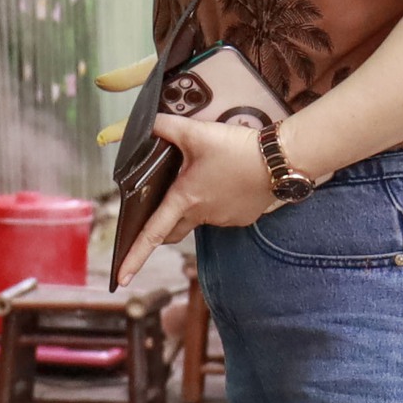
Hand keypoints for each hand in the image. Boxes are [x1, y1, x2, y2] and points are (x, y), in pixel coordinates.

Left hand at [114, 113, 278, 281]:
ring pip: (198, 218)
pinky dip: (216, 202)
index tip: (121, 278)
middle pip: (172, 230)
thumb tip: (139, 124)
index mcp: (185, 199)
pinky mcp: (241, 218)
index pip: (152, 234)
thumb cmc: (237, 149)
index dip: (134, 256)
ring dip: (193, 206)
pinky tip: (224, 182)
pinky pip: (221, 214)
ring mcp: (224, 219)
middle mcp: (203, 215)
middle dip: (160, 229)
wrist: (280, 161)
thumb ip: (163, 127)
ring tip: (204, 176)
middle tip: (153, 218)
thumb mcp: (195, 132)